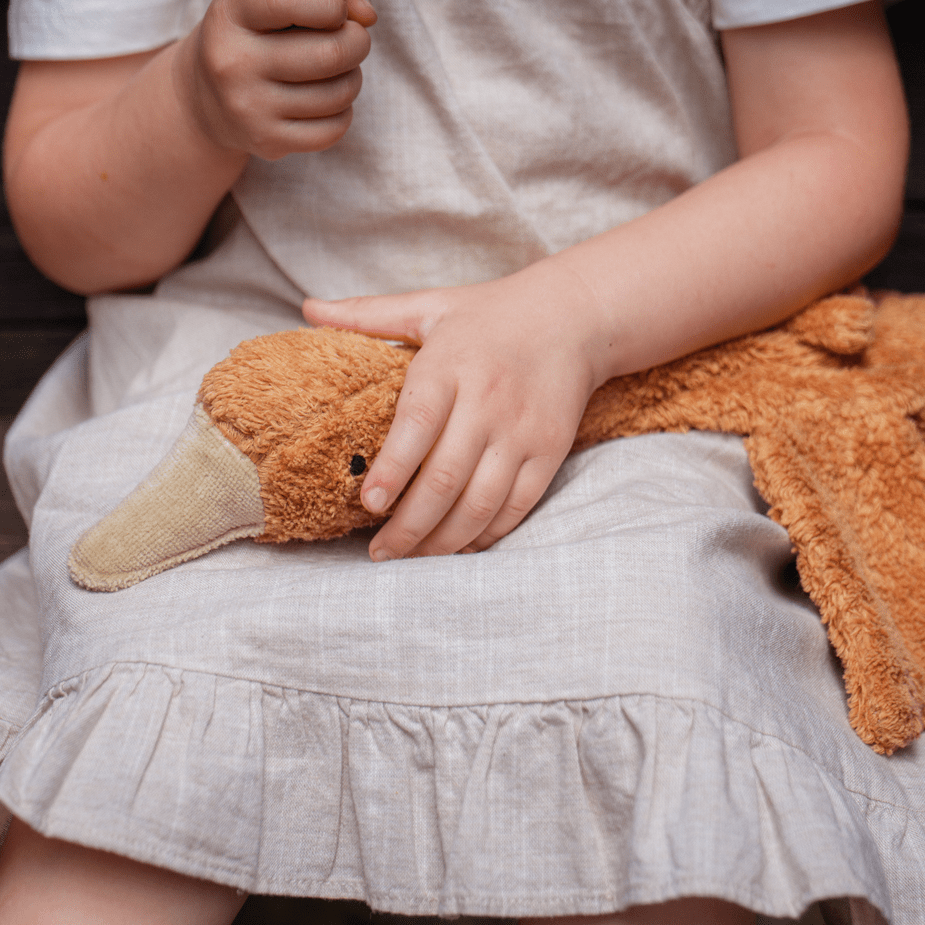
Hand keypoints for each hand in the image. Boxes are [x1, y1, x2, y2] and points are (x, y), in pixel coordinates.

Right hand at [178, 0, 375, 159]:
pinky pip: (332, 129)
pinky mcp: (267, 142)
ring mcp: (249, 107)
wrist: (208, 99)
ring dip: (353, 79)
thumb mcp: (274, 5)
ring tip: (342, 72)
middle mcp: (235, 61)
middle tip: (355, 41)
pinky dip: (343, 113)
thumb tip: (368, 17)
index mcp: (232, 13)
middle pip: (331, 53)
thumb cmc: (257, 38)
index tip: (337, 12)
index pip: (296, 3)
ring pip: (337, 94)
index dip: (335, 6)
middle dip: (357, 43)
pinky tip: (331, 102)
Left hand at [303, 265, 605, 559]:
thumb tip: (307, 308)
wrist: (573, 318)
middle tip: (380, 553)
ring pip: (481, 502)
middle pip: (446, 478)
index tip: (367, 504)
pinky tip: (459, 547)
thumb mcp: (430, 306)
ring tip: (412, 558)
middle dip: (409, 526)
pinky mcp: (549, 451)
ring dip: (444, 541)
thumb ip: (367, 314)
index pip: (417, 425)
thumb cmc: (490, 314)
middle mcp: (488, 402)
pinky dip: (486, 534)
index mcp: (451, 366)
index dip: (392, 469)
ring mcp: (522, 431)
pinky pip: (517, 506)